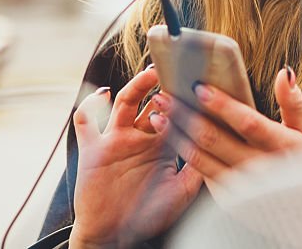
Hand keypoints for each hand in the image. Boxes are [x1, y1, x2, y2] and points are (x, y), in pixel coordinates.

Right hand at [70, 66, 203, 247]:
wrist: (113, 235)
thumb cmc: (148, 214)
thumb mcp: (181, 192)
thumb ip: (197, 169)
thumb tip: (217, 146)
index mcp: (160, 145)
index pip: (174, 114)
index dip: (185, 100)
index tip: (199, 84)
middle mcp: (139, 137)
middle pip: (150, 102)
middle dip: (163, 85)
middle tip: (178, 69)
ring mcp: (115, 139)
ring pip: (125, 103)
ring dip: (137, 86)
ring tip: (151, 74)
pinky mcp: (92, 149)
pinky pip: (85, 122)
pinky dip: (89, 105)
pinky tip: (102, 94)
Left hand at [151, 67, 301, 247]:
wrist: (298, 213)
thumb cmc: (300, 165)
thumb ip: (293, 103)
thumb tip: (284, 73)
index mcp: (281, 147)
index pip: (248, 123)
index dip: (223, 106)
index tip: (200, 87)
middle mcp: (259, 168)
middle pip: (215, 139)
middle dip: (186, 114)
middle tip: (165, 96)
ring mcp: (241, 185)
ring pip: (200, 157)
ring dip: (176, 133)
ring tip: (159, 114)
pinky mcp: (227, 196)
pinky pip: (200, 171)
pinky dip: (183, 151)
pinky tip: (170, 134)